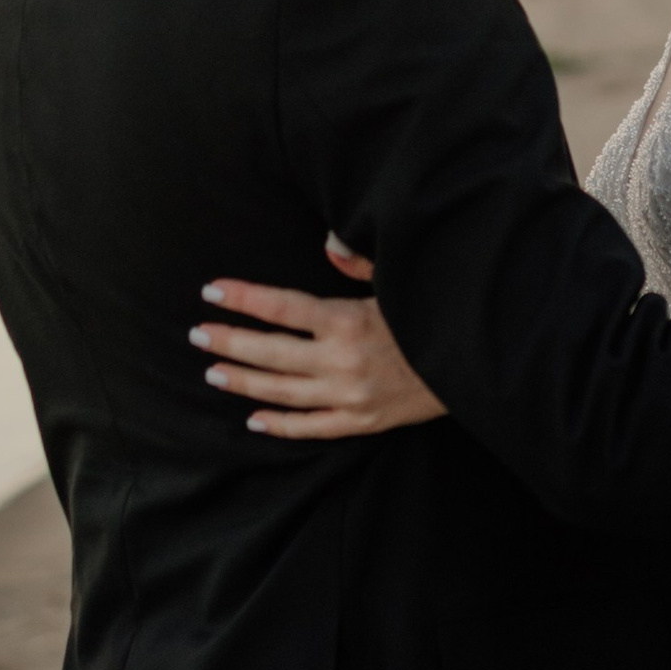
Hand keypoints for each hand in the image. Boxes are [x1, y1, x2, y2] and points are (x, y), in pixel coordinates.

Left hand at [191, 236, 450, 440]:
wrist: (473, 369)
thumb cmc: (431, 318)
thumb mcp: (397, 283)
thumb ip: (360, 263)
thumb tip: (327, 242)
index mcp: (348, 321)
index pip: (282, 307)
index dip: (243, 298)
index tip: (212, 290)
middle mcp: (342, 361)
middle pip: (271, 352)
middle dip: (229, 341)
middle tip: (197, 334)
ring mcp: (349, 396)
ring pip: (282, 392)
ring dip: (244, 381)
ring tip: (213, 371)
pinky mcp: (361, 422)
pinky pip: (311, 427)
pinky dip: (281, 425)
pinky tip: (253, 419)